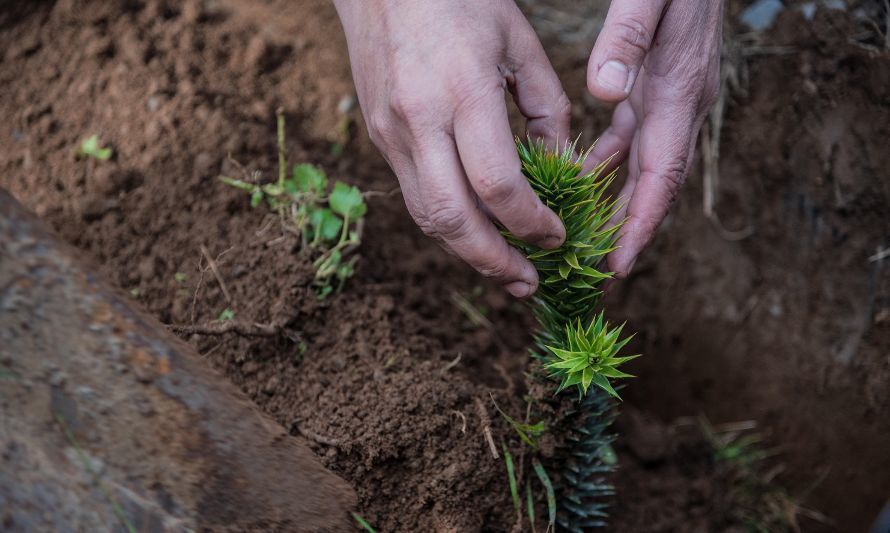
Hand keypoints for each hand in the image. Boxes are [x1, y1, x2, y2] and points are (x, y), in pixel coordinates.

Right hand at [333, 0, 568, 297]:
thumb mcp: (519, 42)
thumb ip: (547, 108)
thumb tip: (562, 168)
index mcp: (463, 91)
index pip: (497, 185)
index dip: (532, 222)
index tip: (558, 235)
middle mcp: (418, 121)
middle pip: (451, 219)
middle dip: (493, 262)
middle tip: (528, 284)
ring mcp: (390, 133)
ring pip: (426, 216)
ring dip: (466, 253)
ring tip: (504, 271)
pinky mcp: (379, 139)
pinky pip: (415, 194)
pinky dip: (448, 221)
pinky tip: (476, 229)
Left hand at [586, 0, 722, 277]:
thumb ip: (627, 38)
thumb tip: (604, 93)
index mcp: (679, 95)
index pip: (661, 176)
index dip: (640, 226)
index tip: (617, 268)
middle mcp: (680, 107)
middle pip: (653, 185)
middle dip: (626, 230)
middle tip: (593, 272)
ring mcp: (671, 101)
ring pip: (641, 167)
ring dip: (613, 201)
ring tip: (580, 237)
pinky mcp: (659, 90)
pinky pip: (631, 140)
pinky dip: (606, 162)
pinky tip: (576, 175)